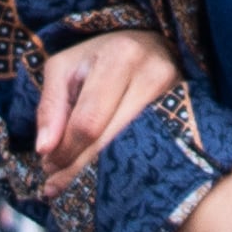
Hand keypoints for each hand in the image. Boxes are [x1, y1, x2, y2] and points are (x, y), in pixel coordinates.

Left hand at [29, 28, 179, 191]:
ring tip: (72, 181)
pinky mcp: (186, 116)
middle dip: (77, 168)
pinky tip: (103, 175)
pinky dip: (121, 167)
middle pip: (112, 142)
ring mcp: (177, 98)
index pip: (89, 122)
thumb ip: (50, 107)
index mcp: (121, 57)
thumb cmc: (99, 57)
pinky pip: (149, 152)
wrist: (150, 47)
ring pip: (132, 152)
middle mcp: (154, 75)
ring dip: (97, 172)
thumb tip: (45, 150)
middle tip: (55, 183)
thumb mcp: (64, 69)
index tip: (47, 165)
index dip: (65, 151)